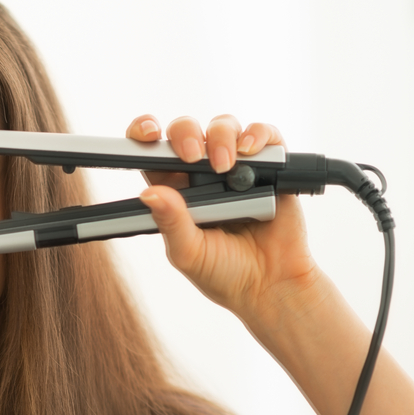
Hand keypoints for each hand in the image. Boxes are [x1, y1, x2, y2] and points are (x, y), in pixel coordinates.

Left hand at [127, 114, 322, 327]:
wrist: (271, 287)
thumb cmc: (225, 273)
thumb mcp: (189, 253)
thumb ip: (171, 223)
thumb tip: (149, 194)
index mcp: (175, 192)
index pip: (151, 154)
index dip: (142, 134)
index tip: (144, 133)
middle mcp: (202, 174)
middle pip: (186, 132)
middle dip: (184, 134)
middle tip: (189, 155)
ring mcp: (236, 167)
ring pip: (222, 128)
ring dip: (220, 138)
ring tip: (224, 167)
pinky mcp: (270, 167)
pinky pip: (264, 137)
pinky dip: (257, 136)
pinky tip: (250, 151)